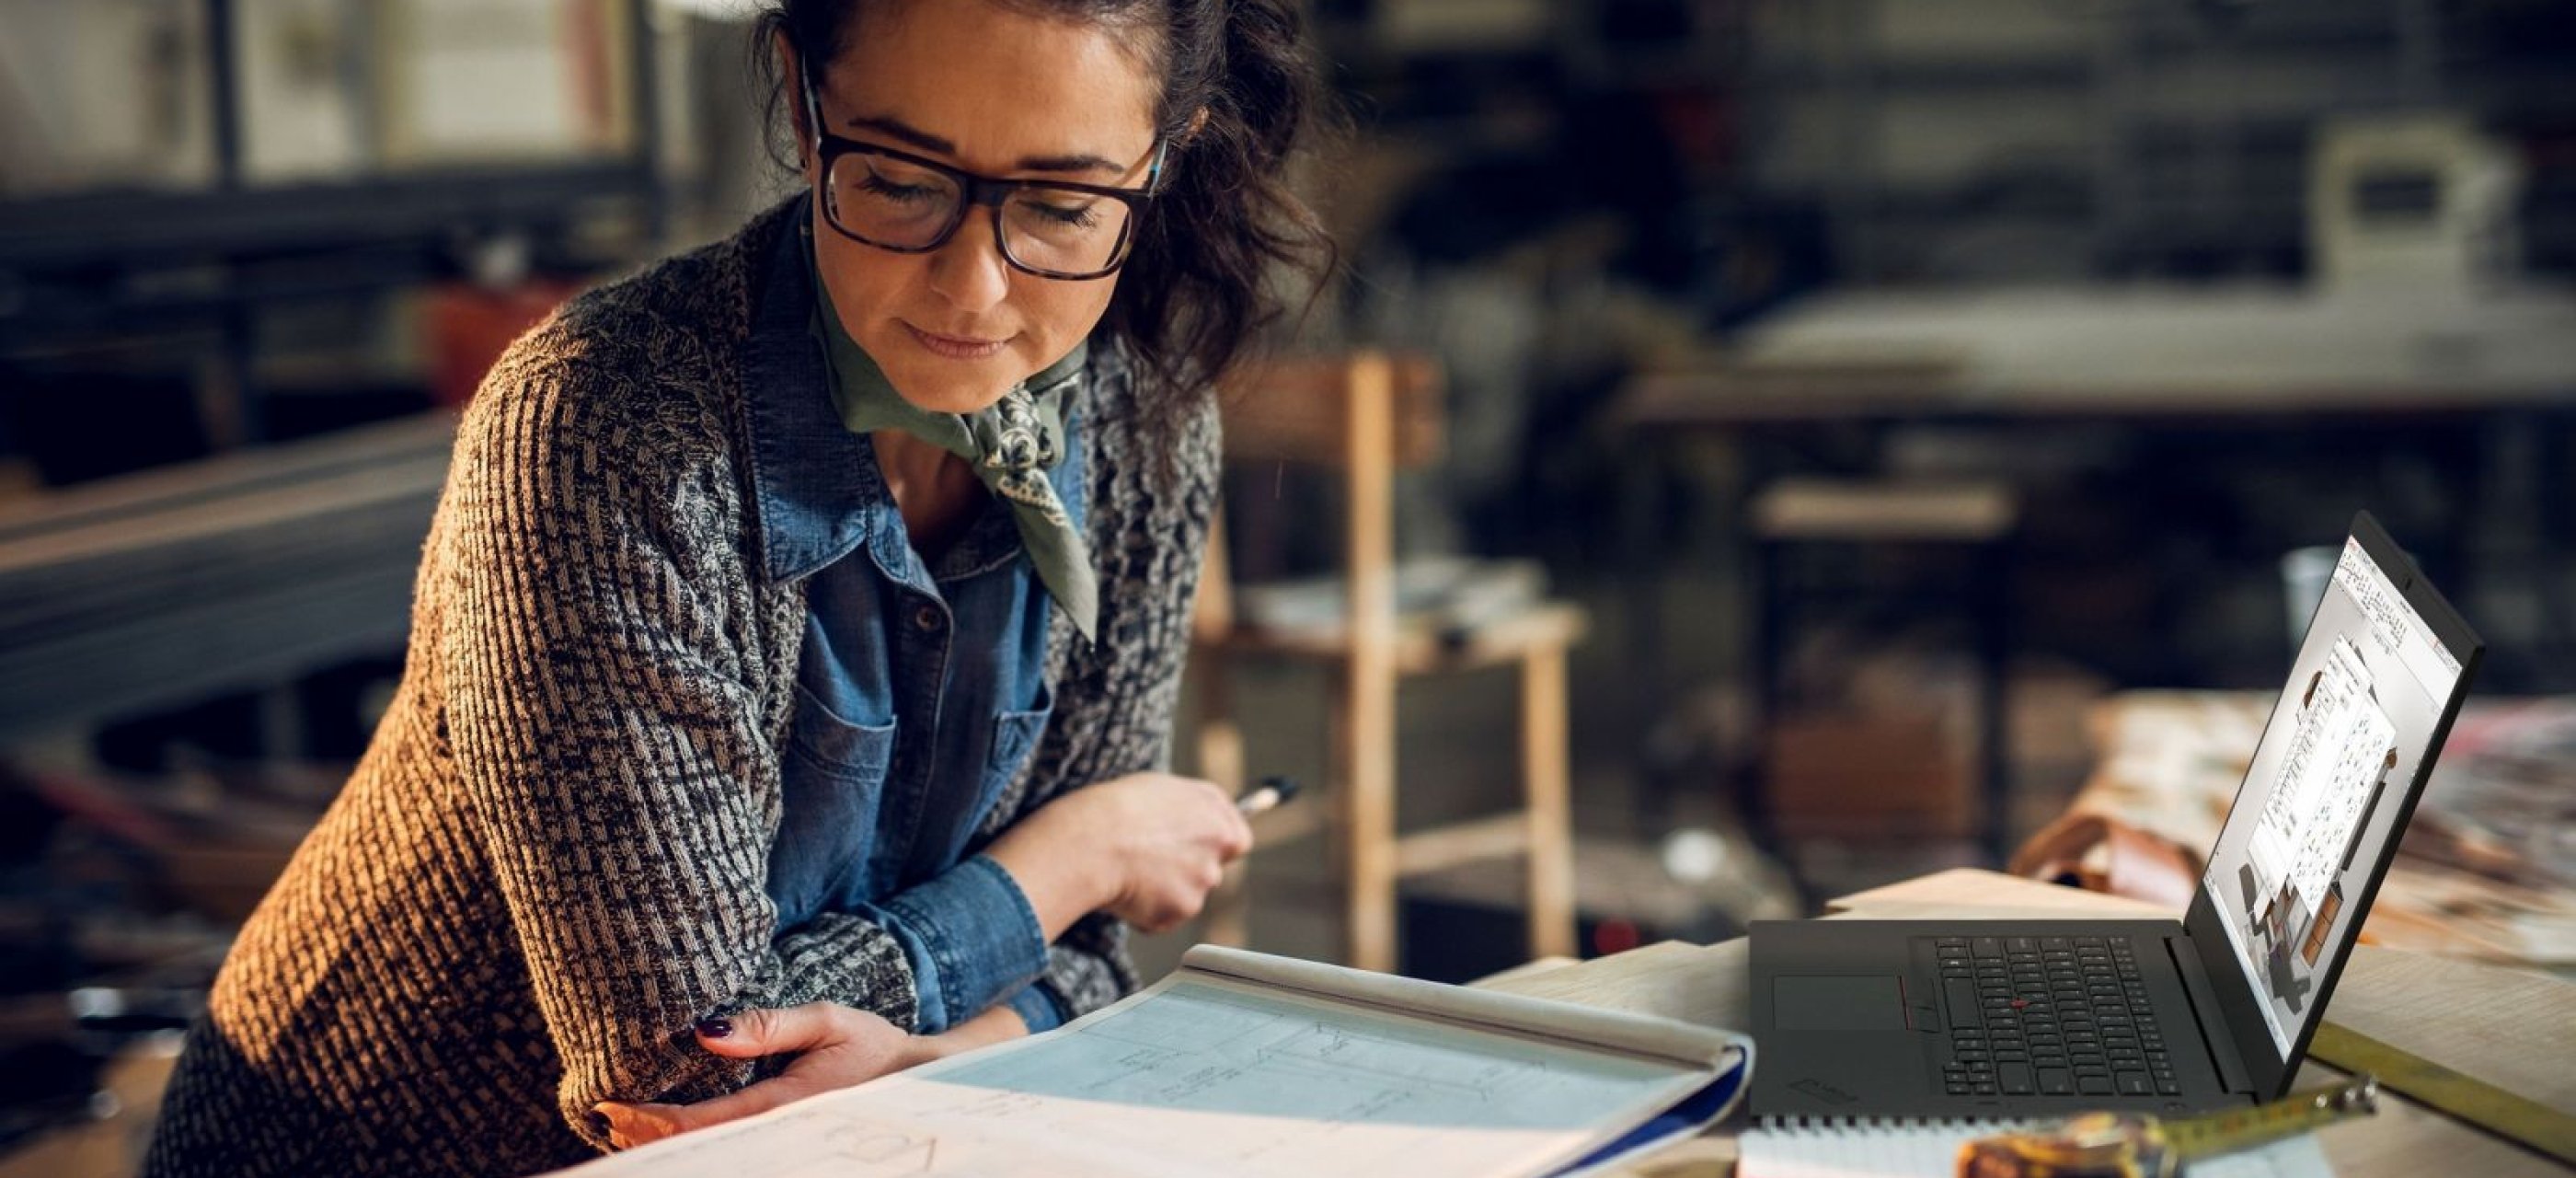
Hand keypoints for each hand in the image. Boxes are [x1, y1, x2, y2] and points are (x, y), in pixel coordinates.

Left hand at [592, 1003, 926, 1148]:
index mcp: (782, 1105)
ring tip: (625, 1127)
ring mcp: (780, 1142)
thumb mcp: (828, 1020)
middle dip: (647, 1136)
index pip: (700, 1123)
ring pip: (712, 1152)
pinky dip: (694, 1142)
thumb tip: (704, 1033)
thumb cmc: (874, 1046)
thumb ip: (769, 1026)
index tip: (611, 1105)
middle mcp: (777, 1133)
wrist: (918, 1082)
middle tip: (607, 1116)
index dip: (650, 1120)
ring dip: (665, 1143)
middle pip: (697, 1147)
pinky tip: (670, 1133)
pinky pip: (730, 1147)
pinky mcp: (784, 1141)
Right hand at [986, 772, 1251, 934]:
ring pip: (1186, 895)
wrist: (1091, 841)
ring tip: (1128, 873)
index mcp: (1217, 814)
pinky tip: (1123, 891)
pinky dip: (1146, 912)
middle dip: (1185, 872)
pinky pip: (1164, 917)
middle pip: (1210, 871)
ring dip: (1163, 892)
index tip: (1193, 850)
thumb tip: (1197, 821)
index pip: (1237, 840)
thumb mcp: (1161, 789)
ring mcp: (1202, 881)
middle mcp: (1218, 847)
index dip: (1214, 847)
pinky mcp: (1181, 910)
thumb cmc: (1116, 808)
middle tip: (1148, 863)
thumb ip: (1189, 809)